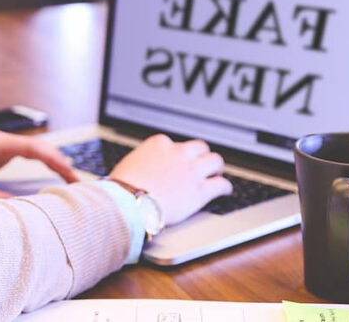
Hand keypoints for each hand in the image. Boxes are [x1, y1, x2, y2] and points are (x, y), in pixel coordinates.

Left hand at [0, 130, 77, 201]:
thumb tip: (23, 208)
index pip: (34, 149)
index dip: (56, 162)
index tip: (71, 177)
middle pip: (40, 147)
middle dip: (60, 162)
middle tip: (78, 183)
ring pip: (35, 151)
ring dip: (53, 163)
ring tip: (72, 180)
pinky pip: (26, 157)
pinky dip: (42, 165)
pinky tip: (54, 175)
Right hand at [110, 134, 231, 224]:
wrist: (128, 203)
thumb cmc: (122, 188)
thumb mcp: (129, 164)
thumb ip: (142, 162)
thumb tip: (141, 169)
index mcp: (159, 144)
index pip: (175, 144)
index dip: (178, 155)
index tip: (179, 162)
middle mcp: (178, 153)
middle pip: (200, 148)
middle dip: (201, 156)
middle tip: (201, 165)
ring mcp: (191, 171)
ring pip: (215, 161)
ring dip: (216, 168)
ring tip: (216, 175)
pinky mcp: (201, 190)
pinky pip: (222, 184)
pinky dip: (225, 188)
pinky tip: (225, 191)